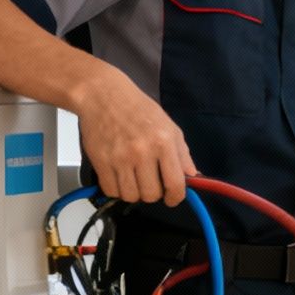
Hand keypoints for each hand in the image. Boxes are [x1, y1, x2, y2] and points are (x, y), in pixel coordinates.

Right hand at [76, 72, 197, 205]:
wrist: (103, 96)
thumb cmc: (139, 110)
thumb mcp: (169, 126)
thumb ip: (182, 154)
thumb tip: (193, 177)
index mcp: (164, 142)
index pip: (175, 184)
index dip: (175, 197)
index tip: (172, 198)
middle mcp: (142, 152)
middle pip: (151, 195)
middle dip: (153, 192)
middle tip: (150, 181)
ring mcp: (120, 158)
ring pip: (131, 196)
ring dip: (134, 192)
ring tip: (133, 177)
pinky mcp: (100, 161)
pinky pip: (111, 190)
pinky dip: (116, 188)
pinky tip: (119, 175)